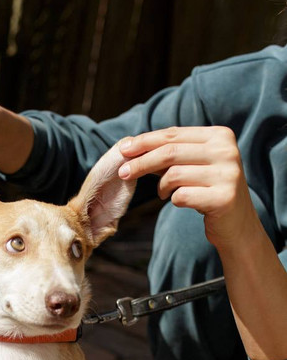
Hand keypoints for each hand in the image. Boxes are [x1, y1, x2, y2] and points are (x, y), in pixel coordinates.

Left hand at [117, 126, 259, 249]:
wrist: (236, 224)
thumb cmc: (208, 191)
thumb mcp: (195, 165)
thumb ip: (173, 153)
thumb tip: (132, 145)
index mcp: (220, 135)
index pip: (174, 135)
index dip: (146, 141)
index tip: (123, 149)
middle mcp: (227, 151)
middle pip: (170, 153)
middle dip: (141, 162)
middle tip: (122, 172)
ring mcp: (227, 174)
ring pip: (174, 175)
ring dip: (162, 187)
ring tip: (164, 193)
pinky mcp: (223, 198)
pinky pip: (181, 196)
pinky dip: (174, 200)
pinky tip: (180, 202)